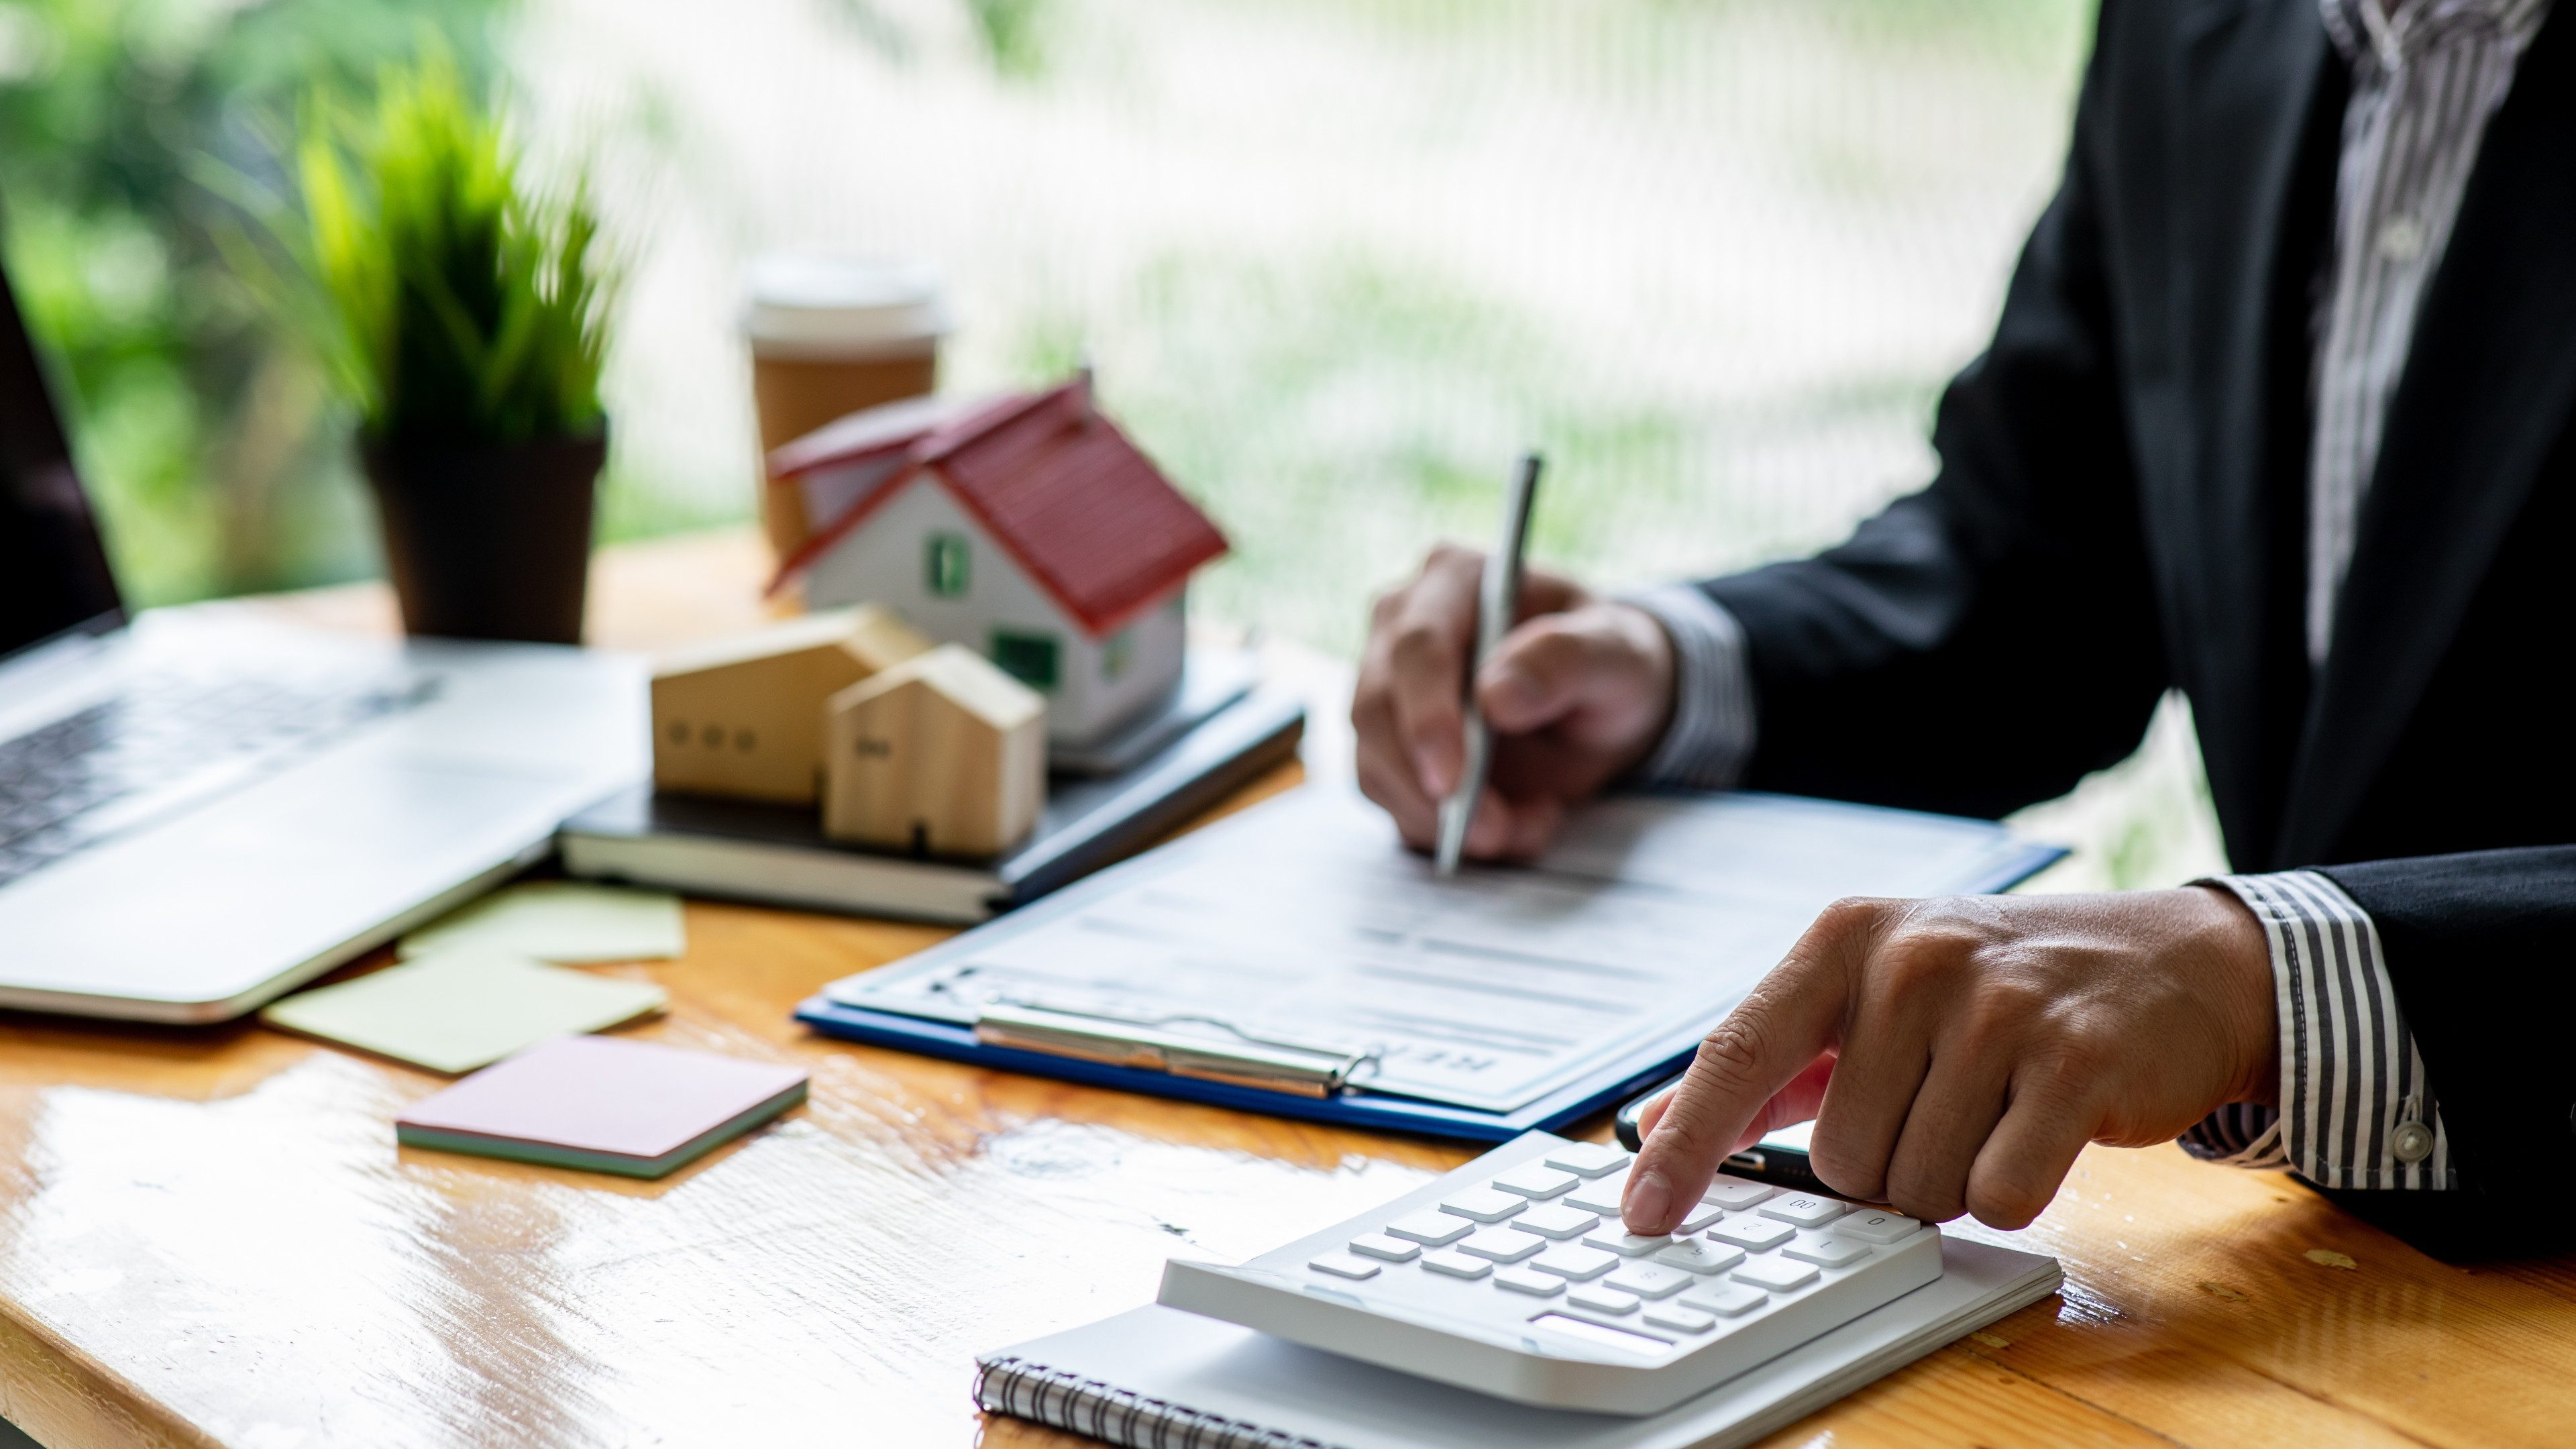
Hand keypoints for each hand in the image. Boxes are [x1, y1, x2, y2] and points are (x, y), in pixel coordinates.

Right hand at [1353, 544, 1676, 858]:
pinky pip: (1392, 800)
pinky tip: (1510, 826)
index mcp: (1455, 579)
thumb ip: (1566, 660)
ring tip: (1524, 828)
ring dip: (1440, 819)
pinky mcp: (1389, 744)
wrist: (1603, 706)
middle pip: (1376, 710)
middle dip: (1429, 787)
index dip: (1427, 717)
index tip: (1453, 782)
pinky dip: (1442, 831)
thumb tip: (1496, 695)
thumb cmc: (1610, 661)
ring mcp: (1386, 686)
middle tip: (1494, 833)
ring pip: (1374, 765)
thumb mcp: (1618, 653)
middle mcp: (1402, 625)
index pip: (1417, 645)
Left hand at [1622, 888, 2276, 1233]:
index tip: (1641, 1212)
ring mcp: (1996, 1006)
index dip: (1684, 1146)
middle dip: (1887, 1163)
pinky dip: (2016, 1188)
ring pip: (1917, 1185)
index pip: (1737, 1055)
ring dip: (1954, 1176)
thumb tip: (1666, 1124)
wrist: (2170, 962)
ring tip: (1996, 1108)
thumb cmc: (2001, 987)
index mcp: (1845, 938)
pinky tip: (2043, 1127)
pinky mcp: (2075, 1062)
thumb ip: (1775, 1063)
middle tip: (1944, 1106)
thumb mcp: (1876, 992)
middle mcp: (1912, 959)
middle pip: (1839, 1157)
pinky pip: (1999, 1193)